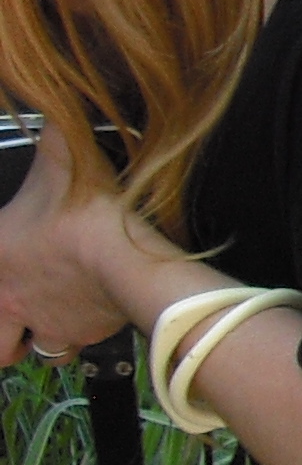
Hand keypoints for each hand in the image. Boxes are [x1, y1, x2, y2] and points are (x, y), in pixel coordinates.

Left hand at [0, 116, 154, 364]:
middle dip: (4, 336)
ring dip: (46, 339)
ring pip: (41, 351)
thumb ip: (55, 134)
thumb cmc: (86, 215)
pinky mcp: (90, 335)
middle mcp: (15, 303)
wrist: (127, 260)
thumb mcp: (61, 158)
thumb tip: (57, 112)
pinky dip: (88, 334)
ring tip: (59, 320)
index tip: (8, 279)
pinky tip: (98, 314)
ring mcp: (53, 324)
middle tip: (16, 319)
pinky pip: (84, 346)